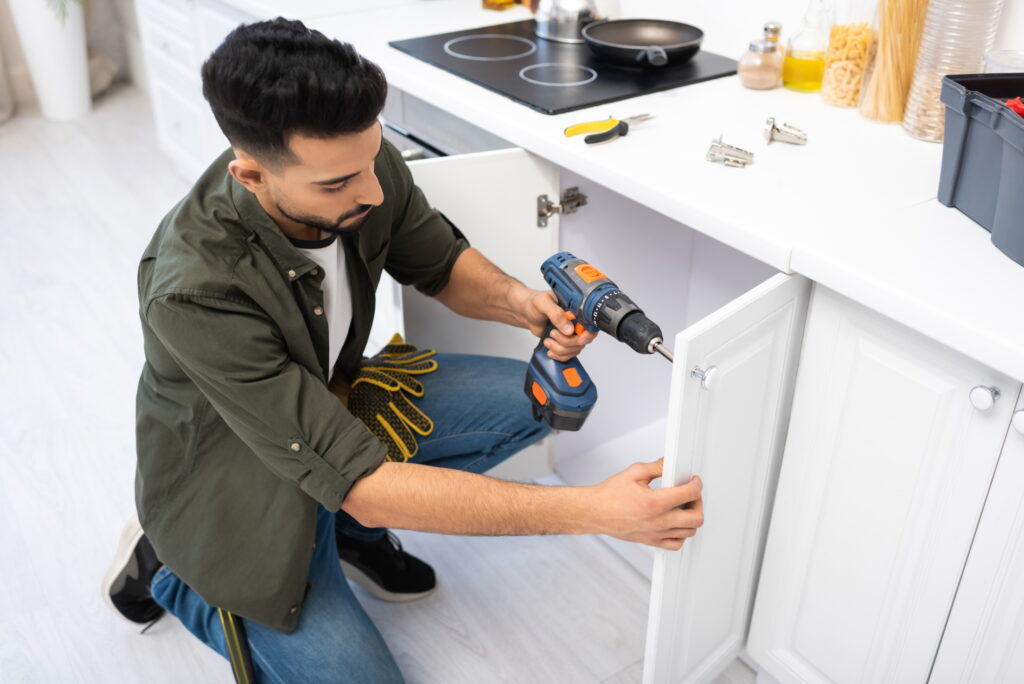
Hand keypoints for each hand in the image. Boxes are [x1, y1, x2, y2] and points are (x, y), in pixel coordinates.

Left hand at [521, 289, 598, 361]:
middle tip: (552, 333)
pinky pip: (568, 355)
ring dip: (560, 349)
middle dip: (566, 342)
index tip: (580, 339)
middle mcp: (576, 322)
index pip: (590, 324)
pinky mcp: (564, 342)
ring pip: (575, 350)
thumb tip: (569, 330)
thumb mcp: (543, 303)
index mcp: (576, 309)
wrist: (525, 312)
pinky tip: (550, 350)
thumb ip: (556, 314)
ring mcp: (571, 333)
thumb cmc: (534, 303)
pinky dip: (559, 355)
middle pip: (582, 340)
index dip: (588, 334)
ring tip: (548, 341)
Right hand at [588, 459, 702, 549]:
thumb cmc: (609, 495)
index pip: (690, 494)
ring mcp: (656, 534)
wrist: (594, 512)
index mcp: (655, 502)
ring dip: (691, 518)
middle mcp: (658, 521)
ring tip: (683, 507)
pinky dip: (681, 535)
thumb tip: (669, 464)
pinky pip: (676, 544)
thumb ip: (657, 467)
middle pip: (696, 517)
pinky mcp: (651, 541)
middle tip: (691, 494)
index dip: (696, 484)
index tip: (694, 481)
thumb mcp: (634, 472)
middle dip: (698, 502)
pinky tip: (675, 524)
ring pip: (689, 532)